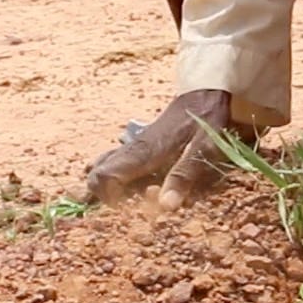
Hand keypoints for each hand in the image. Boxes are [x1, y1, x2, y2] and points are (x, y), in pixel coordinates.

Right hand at [83, 90, 233, 210]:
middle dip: (99, 195)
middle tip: (120, 210)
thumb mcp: (204, 147)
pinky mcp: (138, 145)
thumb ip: (185, 174)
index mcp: (145, 152)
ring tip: (113, 203)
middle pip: (97, 173)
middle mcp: (132, 149)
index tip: (127, 210)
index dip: (109, 198)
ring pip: (102, 166)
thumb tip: (166, 205)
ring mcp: (133, 145)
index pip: (105, 176)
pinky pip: (112, 160)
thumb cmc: (206, 119)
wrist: (204, 92)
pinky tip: (115, 187)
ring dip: (101, 186)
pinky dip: (107, 174)